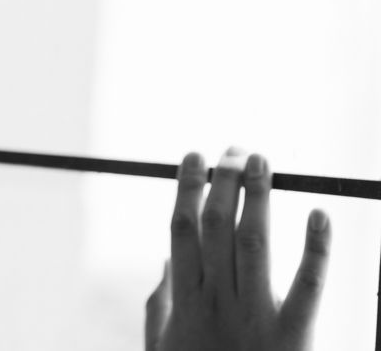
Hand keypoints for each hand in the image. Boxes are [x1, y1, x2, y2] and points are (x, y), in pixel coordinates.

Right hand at [145, 149, 331, 350]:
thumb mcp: (161, 346)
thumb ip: (161, 302)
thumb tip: (167, 259)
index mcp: (186, 300)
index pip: (182, 229)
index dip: (187, 188)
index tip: (194, 157)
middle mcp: (217, 301)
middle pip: (217, 227)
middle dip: (224, 182)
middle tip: (233, 150)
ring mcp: (255, 318)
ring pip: (255, 244)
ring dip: (258, 198)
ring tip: (263, 161)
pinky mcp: (293, 337)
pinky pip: (308, 287)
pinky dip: (316, 249)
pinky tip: (320, 214)